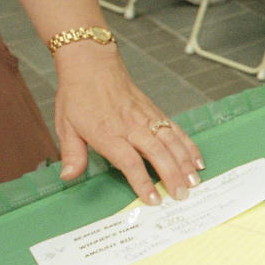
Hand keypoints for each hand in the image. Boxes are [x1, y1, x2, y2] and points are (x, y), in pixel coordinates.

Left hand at [53, 45, 202, 204]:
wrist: (93, 65)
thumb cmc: (78, 96)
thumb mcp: (66, 126)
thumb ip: (72, 154)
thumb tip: (68, 176)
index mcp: (108, 133)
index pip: (129, 162)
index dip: (142, 182)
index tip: (152, 199)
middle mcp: (132, 127)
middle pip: (158, 154)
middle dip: (172, 176)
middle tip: (181, 195)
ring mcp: (148, 119)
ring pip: (172, 143)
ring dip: (186, 163)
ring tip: (194, 182)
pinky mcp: (157, 113)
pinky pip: (177, 131)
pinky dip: (189, 146)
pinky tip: (198, 161)